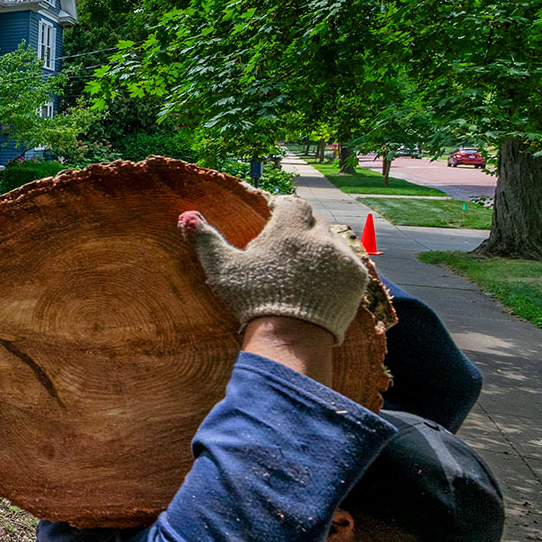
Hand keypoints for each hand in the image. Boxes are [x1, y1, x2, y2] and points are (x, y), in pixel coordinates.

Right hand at [178, 195, 370, 342]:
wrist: (291, 337)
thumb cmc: (253, 298)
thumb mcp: (222, 268)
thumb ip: (205, 239)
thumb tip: (186, 216)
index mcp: (289, 229)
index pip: (291, 204)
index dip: (282, 207)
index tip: (273, 213)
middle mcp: (319, 237)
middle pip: (313, 222)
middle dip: (301, 229)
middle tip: (287, 245)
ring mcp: (341, 257)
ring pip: (332, 242)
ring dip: (319, 249)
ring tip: (304, 267)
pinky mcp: (355, 278)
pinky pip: (347, 264)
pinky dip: (335, 268)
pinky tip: (321, 283)